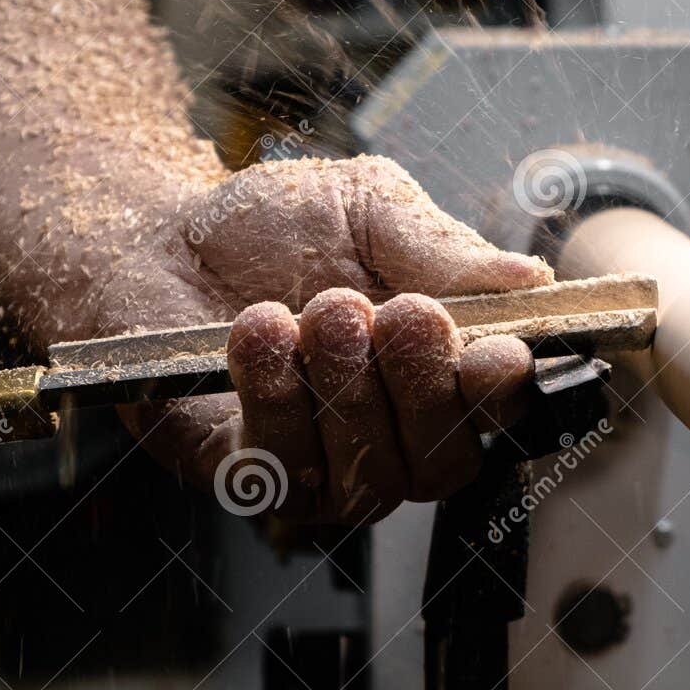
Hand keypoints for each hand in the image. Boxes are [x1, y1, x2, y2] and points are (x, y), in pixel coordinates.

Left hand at [109, 157, 552, 524]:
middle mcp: (388, 438)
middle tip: (396, 311)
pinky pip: (282, 473)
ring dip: (349, 388)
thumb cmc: (271, 228)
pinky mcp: (244, 475)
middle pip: (443, 464)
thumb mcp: (369, 210)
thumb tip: (531, 279)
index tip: (498, 354)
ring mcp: (319, 467)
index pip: (494, 418)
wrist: (158, 233)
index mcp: (436, 377)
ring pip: (368, 479)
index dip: (504, 398)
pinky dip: (277, 399)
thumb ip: (443, 249)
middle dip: (424, 385)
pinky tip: (262, 331)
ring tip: (319, 309)